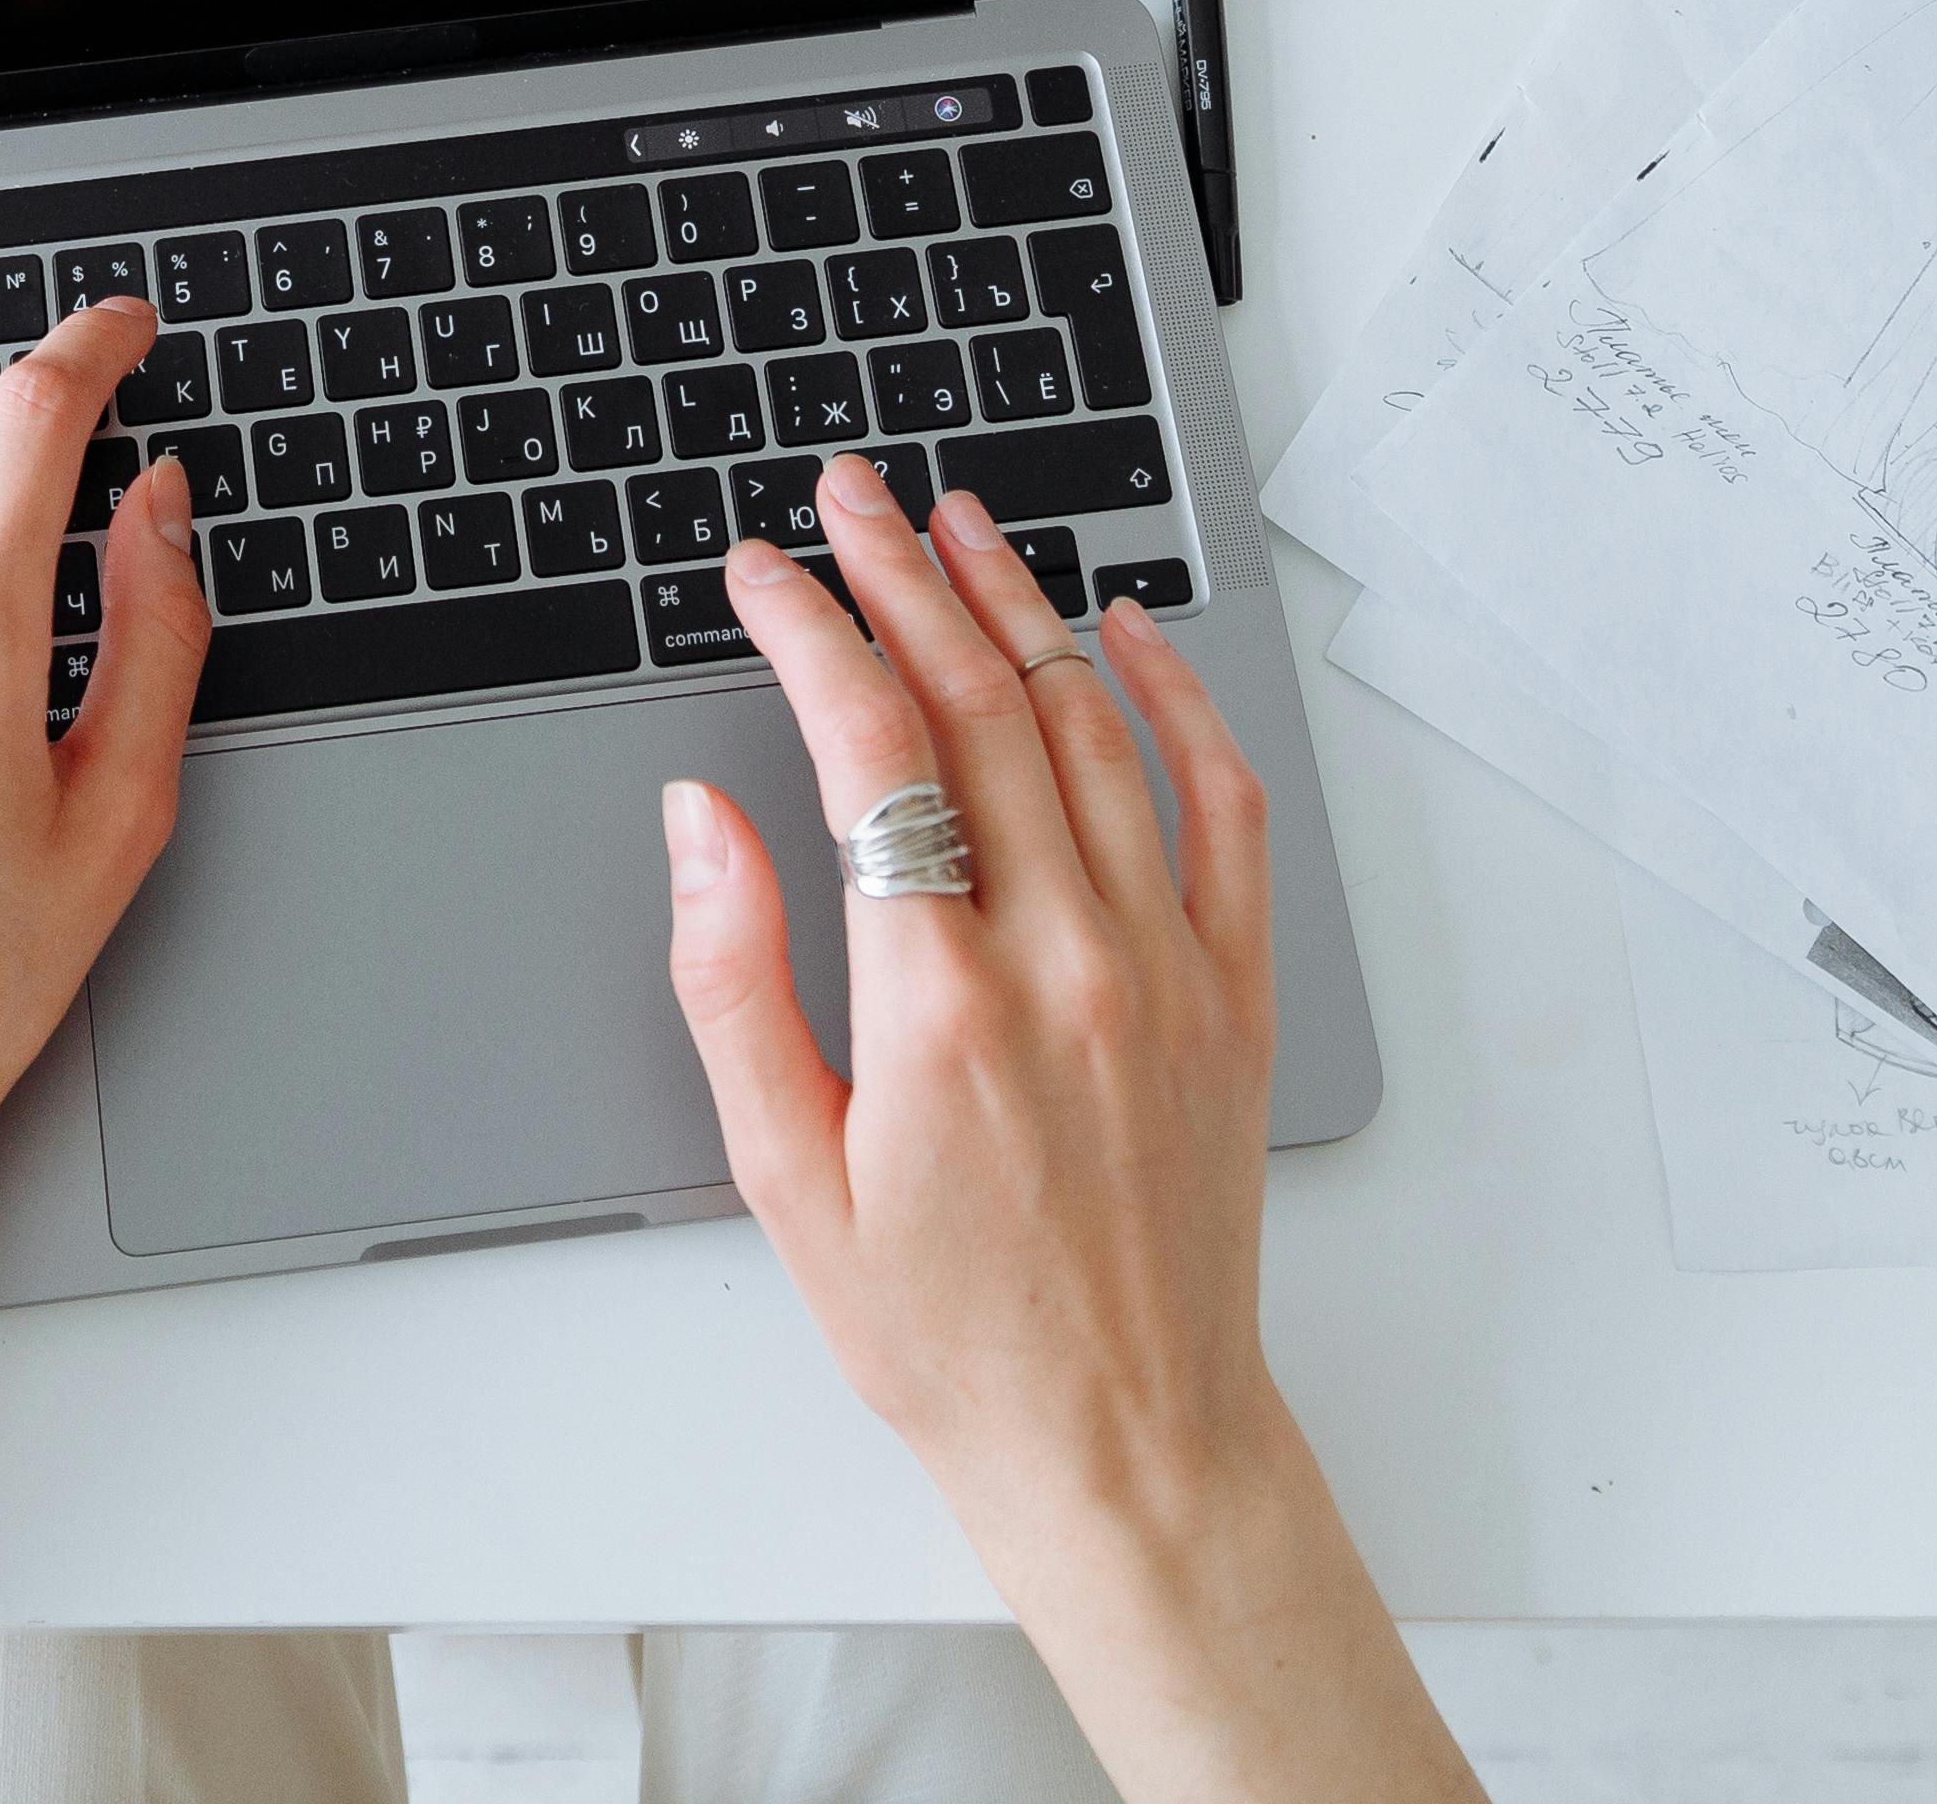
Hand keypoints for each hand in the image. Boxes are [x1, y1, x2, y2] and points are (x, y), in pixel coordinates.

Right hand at [663, 461, 1284, 1549]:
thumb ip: (733, 980)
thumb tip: (700, 822)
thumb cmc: (948, 1334)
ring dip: (1020, 605)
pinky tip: (1130, 635)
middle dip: (900, 575)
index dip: (808, 631)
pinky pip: (1221, 807)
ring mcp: (1165, 967)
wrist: (1122, 1438)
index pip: (867, 749)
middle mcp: (1063, 961)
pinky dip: (1179, 701)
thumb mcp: (783, 1176)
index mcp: (937, 1004)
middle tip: (849, 497)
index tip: (763, 571)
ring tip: (959, 528)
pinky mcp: (1236, 992)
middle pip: (979, 702)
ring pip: (1092, 726)